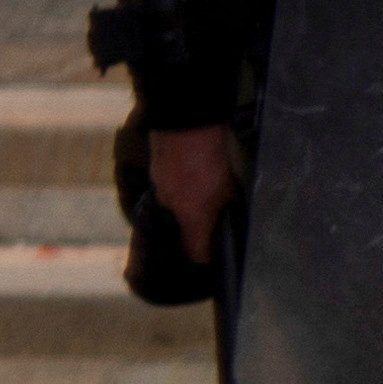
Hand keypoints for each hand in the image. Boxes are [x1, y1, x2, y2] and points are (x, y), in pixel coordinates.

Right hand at [144, 123, 239, 264]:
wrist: (184, 125)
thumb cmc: (211, 160)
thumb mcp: (228, 188)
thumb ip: (224, 207)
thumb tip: (223, 217)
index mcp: (191, 217)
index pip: (195, 252)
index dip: (205, 257)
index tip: (213, 256)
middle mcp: (170, 209)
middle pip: (181, 229)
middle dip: (194, 227)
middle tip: (210, 220)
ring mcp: (158, 190)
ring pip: (172, 207)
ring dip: (184, 205)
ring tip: (200, 193)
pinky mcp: (154, 173)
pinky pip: (167, 189)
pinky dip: (177, 188)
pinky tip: (189, 177)